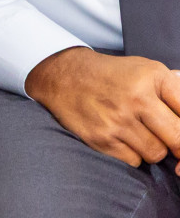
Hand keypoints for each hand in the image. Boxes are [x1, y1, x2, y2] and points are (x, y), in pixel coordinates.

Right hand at [26, 47, 179, 170]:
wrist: (63, 76)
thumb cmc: (112, 75)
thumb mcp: (145, 70)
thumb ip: (175, 89)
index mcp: (153, 76)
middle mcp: (136, 98)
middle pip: (178, 139)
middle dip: (178, 146)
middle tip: (171, 142)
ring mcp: (118, 120)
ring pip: (157, 154)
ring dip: (153, 149)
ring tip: (139, 133)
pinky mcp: (102, 138)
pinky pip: (135, 161)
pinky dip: (133, 154)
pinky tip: (122, 138)